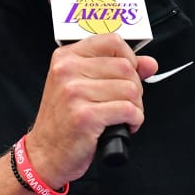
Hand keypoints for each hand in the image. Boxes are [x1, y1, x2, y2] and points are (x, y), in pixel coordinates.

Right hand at [24, 34, 157, 188]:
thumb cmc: (64, 120)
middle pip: (126, 67)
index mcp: (66, 57)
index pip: (112, 41)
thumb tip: (149, 63)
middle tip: (124, 103)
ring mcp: (74, 92)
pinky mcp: (85, 115)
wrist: (45, 153)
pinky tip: (123, 125)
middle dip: (134, 88)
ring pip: (130, 89)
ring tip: (122, 116)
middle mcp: (67, 70)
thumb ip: (116, 70)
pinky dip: (134, 120)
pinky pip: (128, 110)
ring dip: (136, 107)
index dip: (128, 58)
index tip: (127, 75)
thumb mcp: (83, 86)